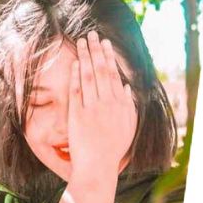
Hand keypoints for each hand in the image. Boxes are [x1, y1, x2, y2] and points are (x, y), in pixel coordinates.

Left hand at [64, 32, 138, 186]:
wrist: (98, 167)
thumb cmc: (114, 148)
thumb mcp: (128, 127)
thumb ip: (129, 106)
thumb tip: (126, 87)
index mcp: (121, 105)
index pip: (113, 75)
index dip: (108, 57)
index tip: (104, 43)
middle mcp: (107, 104)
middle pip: (101, 71)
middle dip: (95, 51)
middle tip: (91, 35)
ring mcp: (91, 109)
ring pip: (88, 77)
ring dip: (84, 58)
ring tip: (80, 43)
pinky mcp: (77, 116)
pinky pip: (76, 91)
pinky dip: (75, 76)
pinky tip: (74, 63)